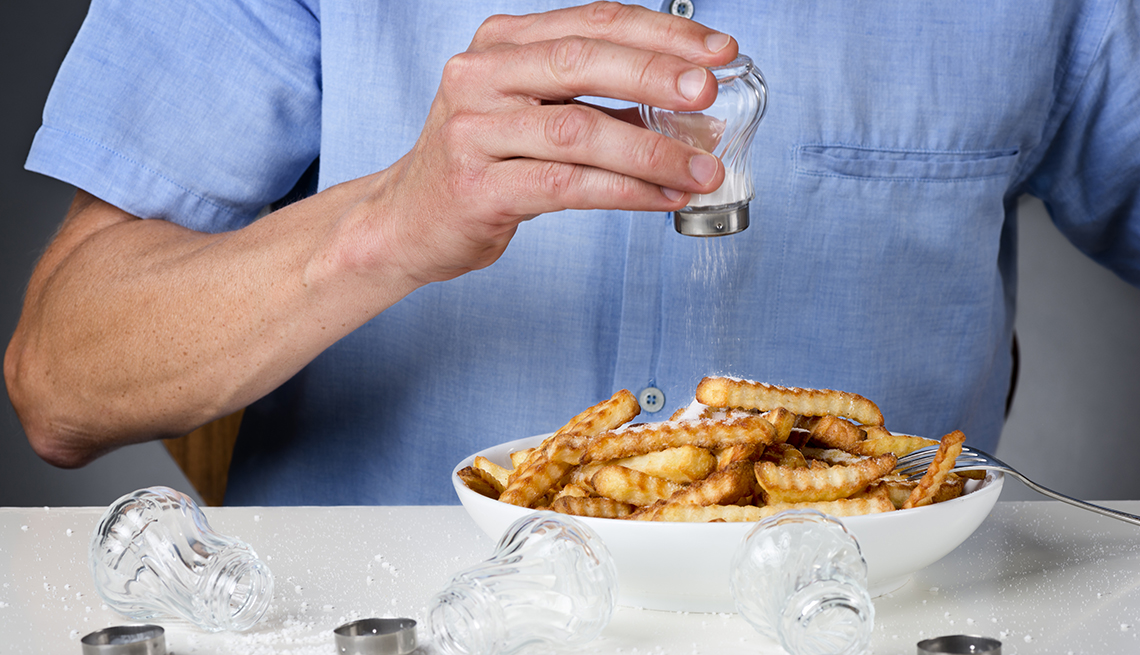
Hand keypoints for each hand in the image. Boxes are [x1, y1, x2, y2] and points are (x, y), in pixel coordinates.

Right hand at [345, 1, 738, 285]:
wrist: (407, 219)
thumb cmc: (482, 163)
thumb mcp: (529, 111)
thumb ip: (591, 97)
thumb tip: (688, 105)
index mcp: (501, 44)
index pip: (591, 22)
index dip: (661, 34)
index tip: (719, 51)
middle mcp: (480, 76)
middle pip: (581, 60)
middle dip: (656, 74)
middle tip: (710, 92)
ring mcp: (473, 130)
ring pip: (578, 130)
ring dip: (652, 149)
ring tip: (703, 168)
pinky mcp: (476, 188)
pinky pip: (566, 186)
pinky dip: (624, 191)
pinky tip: (663, 197)